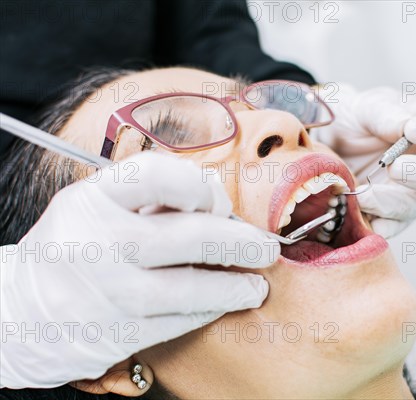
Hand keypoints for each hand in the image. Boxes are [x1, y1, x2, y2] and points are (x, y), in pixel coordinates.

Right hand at [0, 152, 279, 387]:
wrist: (20, 313)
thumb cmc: (76, 248)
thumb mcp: (98, 208)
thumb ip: (152, 201)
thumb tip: (220, 207)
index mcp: (93, 200)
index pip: (157, 176)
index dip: (200, 185)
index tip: (220, 203)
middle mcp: (97, 242)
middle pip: (188, 235)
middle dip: (241, 242)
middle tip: (267, 248)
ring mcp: (107, 291)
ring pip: (189, 287)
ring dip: (234, 286)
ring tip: (257, 286)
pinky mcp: (115, 333)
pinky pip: (178, 320)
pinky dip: (209, 310)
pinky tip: (225, 303)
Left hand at [314, 84, 415, 237]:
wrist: (329, 144)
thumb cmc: (356, 120)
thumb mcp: (365, 107)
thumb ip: (385, 114)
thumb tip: (404, 126)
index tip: (413, 130)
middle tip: (394, 168)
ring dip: (392, 202)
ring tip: (362, 193)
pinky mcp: (393, 216)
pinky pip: (394, 226)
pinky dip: (378, 223)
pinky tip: (362, 216)